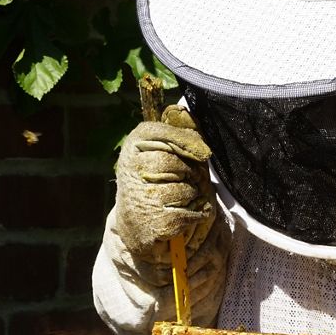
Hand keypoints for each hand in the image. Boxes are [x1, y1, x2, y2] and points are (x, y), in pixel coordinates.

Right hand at [113, 105, 214, 264]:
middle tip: (183, 179)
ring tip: (177, 197)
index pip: (162, 133)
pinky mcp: (155, 221)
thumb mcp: (166, 152)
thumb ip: (178, 131)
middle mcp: (131, 169)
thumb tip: (182, 111)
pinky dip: (196, 213)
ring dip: (192, 194)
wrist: (139, 223)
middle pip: (175, 163)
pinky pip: (190, 212)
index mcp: (133, 145)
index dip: (188, 141)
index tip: (205, 153)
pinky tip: (182, 214)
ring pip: (185, 189)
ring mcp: (141, 196)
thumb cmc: (160, 180)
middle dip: (190, 172)